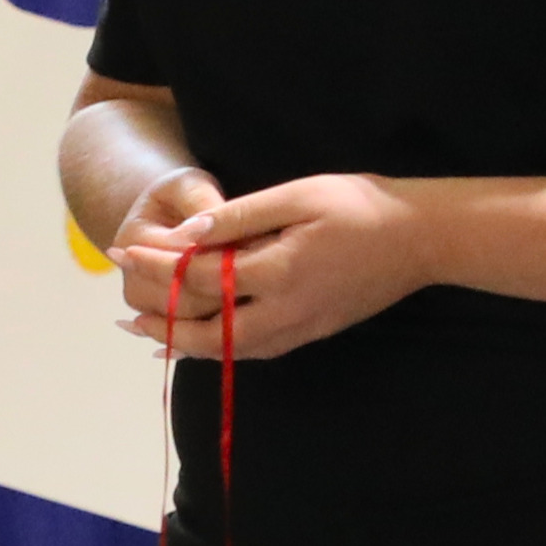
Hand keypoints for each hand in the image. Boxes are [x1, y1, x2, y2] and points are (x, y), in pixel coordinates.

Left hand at [117, 170, 429, 359]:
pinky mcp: (314, 332)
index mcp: (278, 271)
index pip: (200, 274)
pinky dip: (222, 349)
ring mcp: (301, 328)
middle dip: (163, 321)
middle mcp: (286, 310)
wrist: (423, 239)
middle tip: (125, 314)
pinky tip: (205, 342)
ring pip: (231, 350)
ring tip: (152, 334)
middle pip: (208, 331)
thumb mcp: (298, 195)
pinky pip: (256, 350)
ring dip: (187, 343)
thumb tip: (186, 234)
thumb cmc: (362, 206)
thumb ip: (239, 216)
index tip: (122, 252)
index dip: (157, 265)